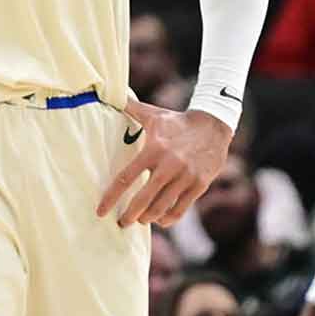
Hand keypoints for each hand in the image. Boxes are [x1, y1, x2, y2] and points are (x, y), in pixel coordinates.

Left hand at [96, 99, 232, 226]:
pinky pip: (181, 209)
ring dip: (148, 218)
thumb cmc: (177, 121)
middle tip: (121, 222)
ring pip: (162, 207)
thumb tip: (108, 92)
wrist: (214, 125)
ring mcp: (185, 176)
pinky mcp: (199, 185)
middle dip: (129, 215)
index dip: (111, 197)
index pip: (126, 178)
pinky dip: (168, 218)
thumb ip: (130, 108)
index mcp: (153, 149)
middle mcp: (169, 165)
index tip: (100, 211)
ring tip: (140, 220)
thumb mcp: (153, 113)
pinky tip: (160, 220)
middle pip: (143, 199)